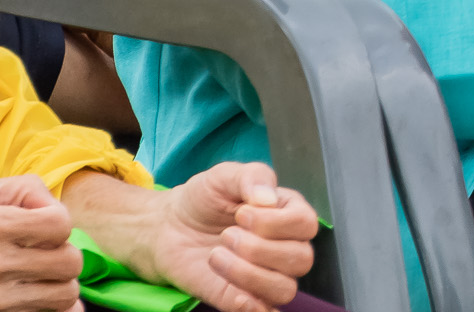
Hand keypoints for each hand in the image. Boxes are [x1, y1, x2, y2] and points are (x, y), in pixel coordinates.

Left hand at [130, 165, 318, 311]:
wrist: (167, 227)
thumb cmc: (202, 199)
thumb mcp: (224, 176)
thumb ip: (251, 177)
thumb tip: (268, 198)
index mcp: (287, 213)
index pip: (306, 224)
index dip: (275, 222)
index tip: (240, 213)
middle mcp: (284, 246)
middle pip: (301, 259)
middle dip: (260, 248)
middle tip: (226, 235)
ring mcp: (265, 275)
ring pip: (284, 289)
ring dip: (249, 275)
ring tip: (217, 256)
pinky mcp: (241, 298)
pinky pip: (263, 311)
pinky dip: (249, 305)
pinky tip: (227, 285)